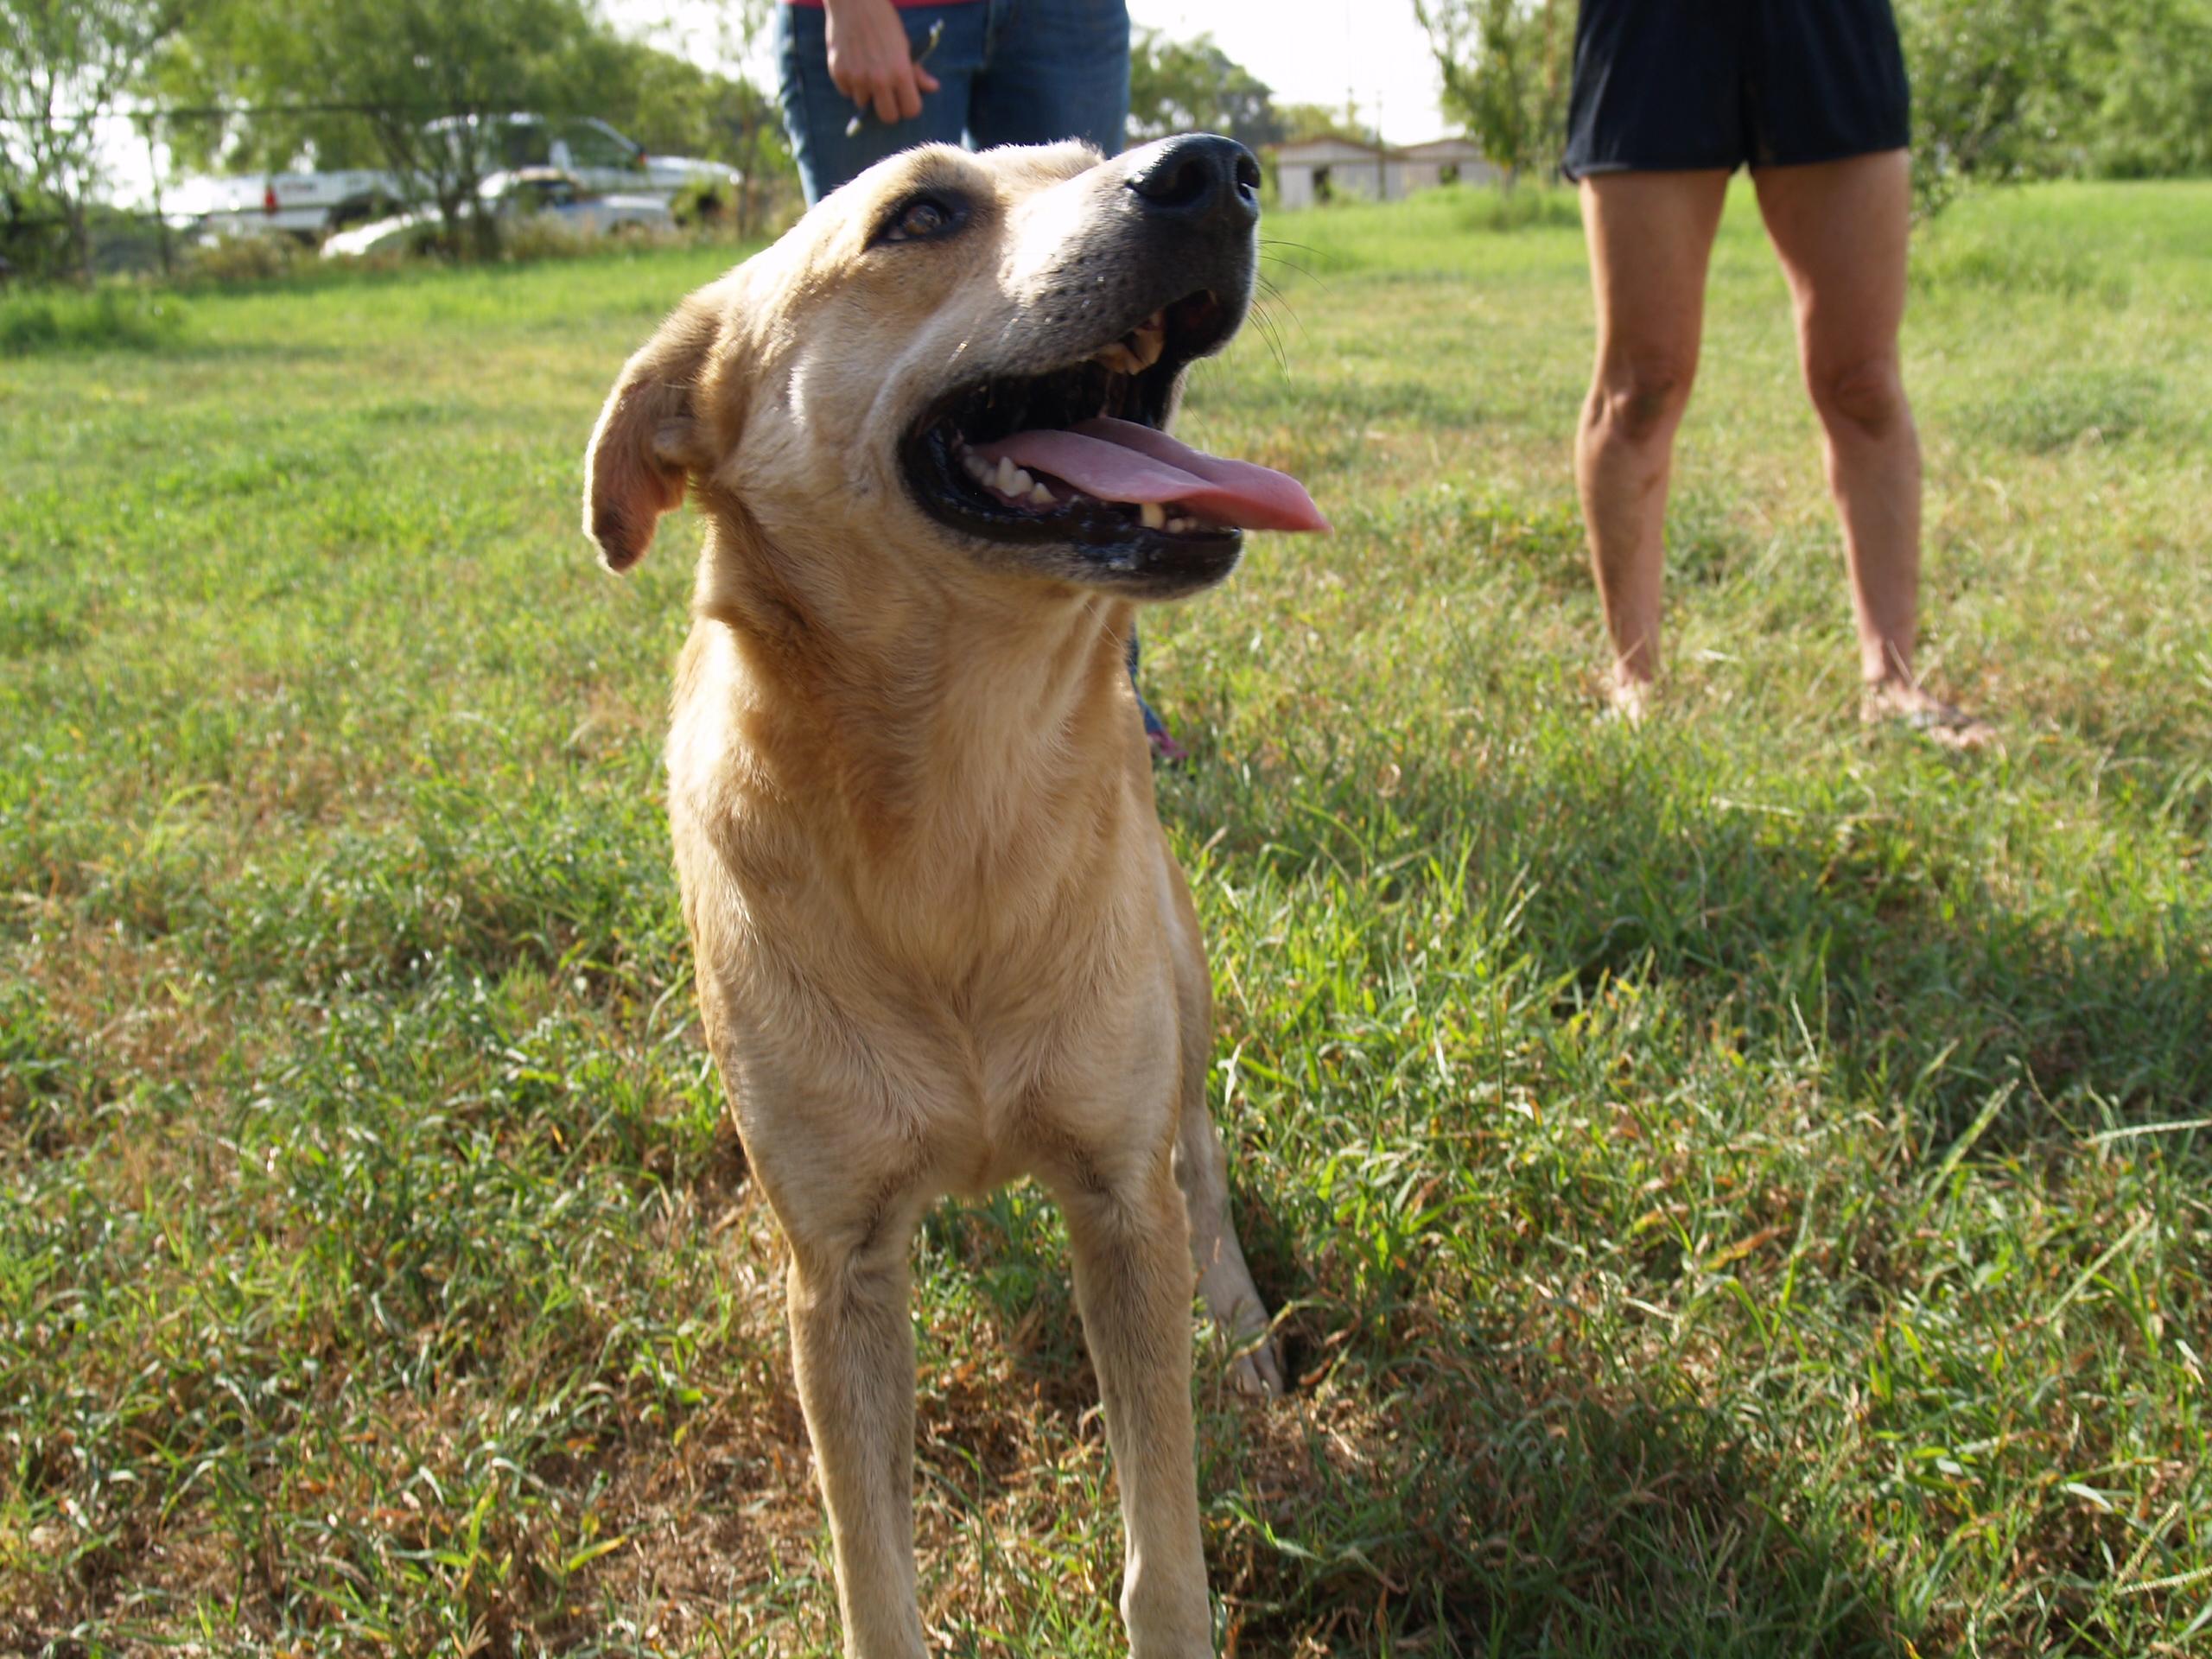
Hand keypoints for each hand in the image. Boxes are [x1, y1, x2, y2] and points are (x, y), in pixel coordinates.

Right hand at [823, 0, 941, 125]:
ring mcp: (857, 77)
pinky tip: (854, 64)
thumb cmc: (883, 21)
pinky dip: (850, 83)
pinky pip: (847, 91)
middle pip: (888, 117)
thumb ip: (916, 70)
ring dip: (867, 93)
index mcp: (901, 72)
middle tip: (887, 96)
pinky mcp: (838, 72)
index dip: (909, 106)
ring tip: (867, 71)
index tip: (905, 100)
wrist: (853, 1)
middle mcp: (879, 79)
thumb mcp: (904, 44)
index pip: (911, 110)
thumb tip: (933, 87)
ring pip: (864, 103)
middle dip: (889, 108)